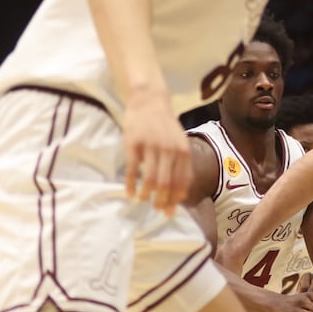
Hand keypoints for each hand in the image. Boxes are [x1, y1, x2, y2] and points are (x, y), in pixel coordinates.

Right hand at [122, 87, 189, 210]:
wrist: (149, 100)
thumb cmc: (165, 126)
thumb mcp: (179, 143)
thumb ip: (181, 166)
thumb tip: (180, 195)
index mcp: (183, 151)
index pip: (181, 182)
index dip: (175, 199)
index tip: (170, 211)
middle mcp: (169, 150)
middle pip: (166, 183)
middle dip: (162, 201)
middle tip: (157, 209)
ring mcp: (151, 146)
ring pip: (150, 179)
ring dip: (146, 194)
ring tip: (142, 200)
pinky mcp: (133, 144)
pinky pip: (132, 169)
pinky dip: (131, 184)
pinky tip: (129, 192)